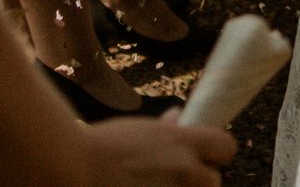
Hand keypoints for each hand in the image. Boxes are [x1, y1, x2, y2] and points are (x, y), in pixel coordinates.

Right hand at [82, 112, 234, 186]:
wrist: (73, 168)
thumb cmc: (103, 146)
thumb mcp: (140, 131)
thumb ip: (166, 131)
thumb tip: (179, 118)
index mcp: (182, 142)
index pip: (226, 147)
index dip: (216, 151)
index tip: (205, 154)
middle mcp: (184, 169)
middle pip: (214, 182)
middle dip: (200, 180)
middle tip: (177, 177)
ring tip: (155, 184)